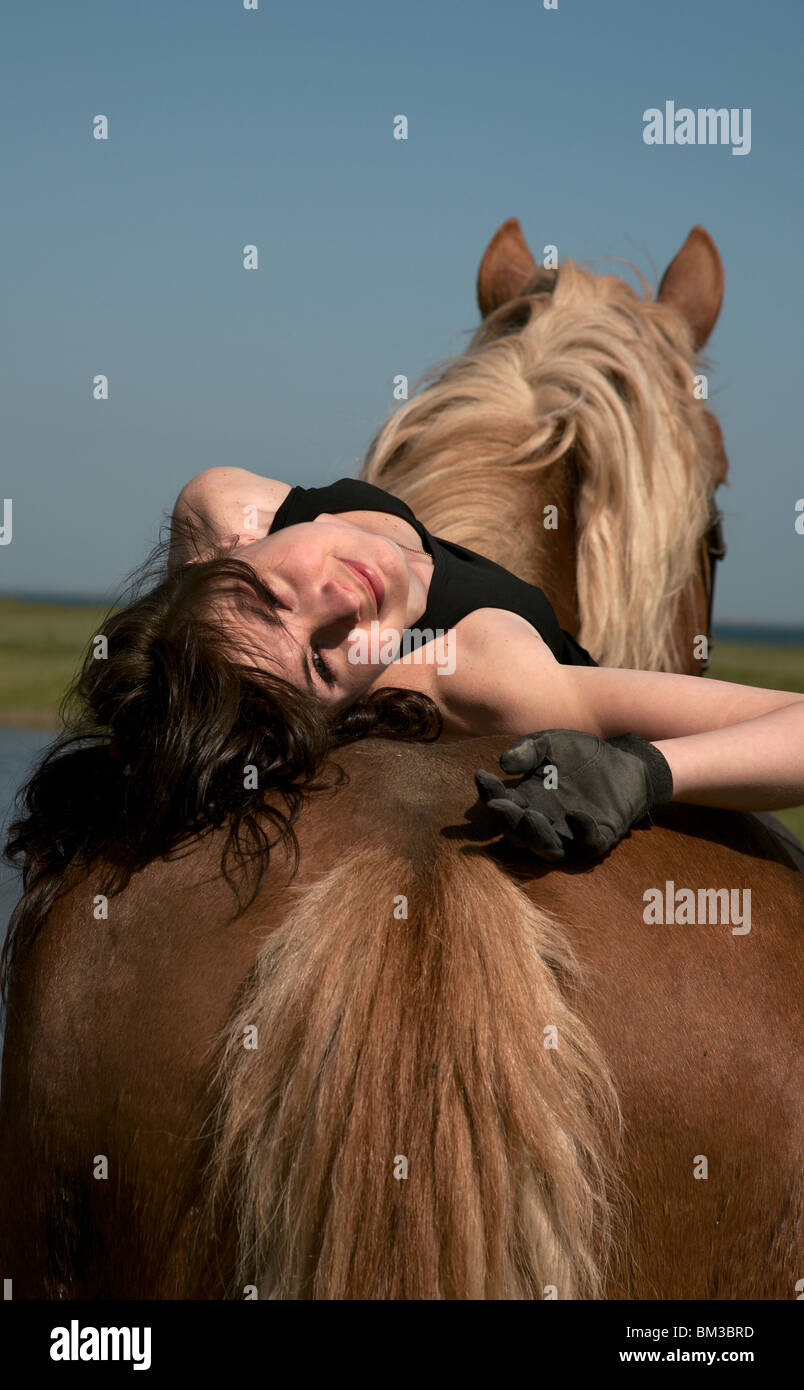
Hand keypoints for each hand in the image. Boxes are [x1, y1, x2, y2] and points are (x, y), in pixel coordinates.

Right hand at [474, 729, 673, 861]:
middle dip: (508, 821)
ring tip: (531, 816)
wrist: (624, 761)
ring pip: (549, 849)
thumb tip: (503, 763)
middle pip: (519, 834)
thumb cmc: (580, 754)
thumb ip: (528, 750)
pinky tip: (577, 815)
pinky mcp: (600, 838)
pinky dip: (583, 833)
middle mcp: (544, 823)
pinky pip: (589, 845)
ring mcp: (571, 835)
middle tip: (500, 805)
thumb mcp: (550, 743)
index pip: (502, 804)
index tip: (482, 775)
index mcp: (527, 802)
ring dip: (537, 837)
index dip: (489, 793)